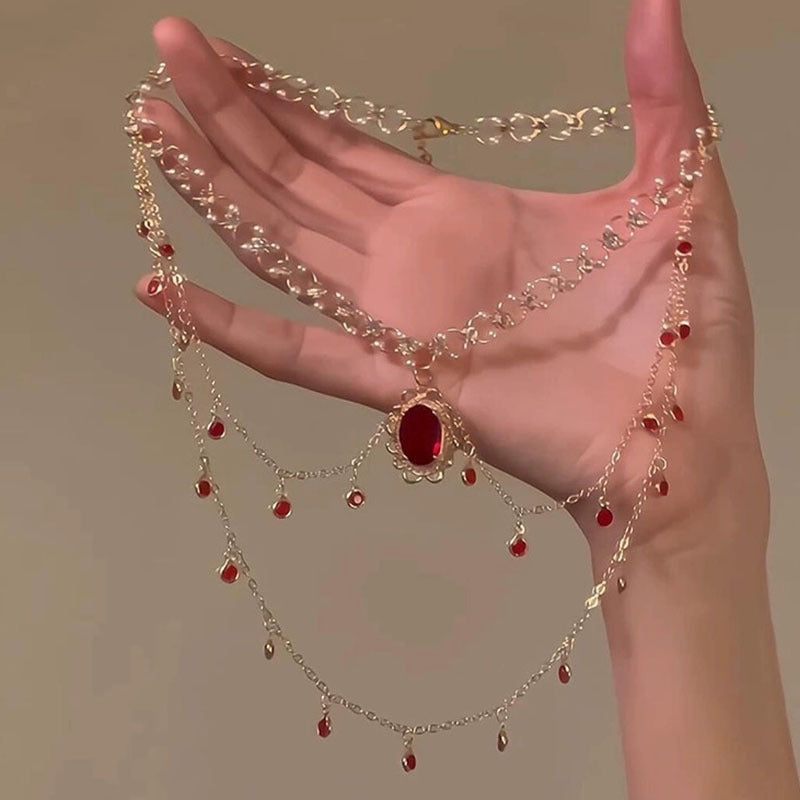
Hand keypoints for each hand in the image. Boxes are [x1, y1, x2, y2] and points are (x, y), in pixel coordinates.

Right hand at [135, 2, 764, 552]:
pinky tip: (160, 288)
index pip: (349, 146)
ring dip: (216, 187)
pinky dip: (225, 326)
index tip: (227, 50)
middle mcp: (412, 261)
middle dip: (232, 114)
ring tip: (153, 129)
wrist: (682, 439)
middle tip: (166, 48)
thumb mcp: (675, 191)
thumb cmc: (682, 328)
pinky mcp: (400, 380)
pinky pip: (295, 352)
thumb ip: (660, 100)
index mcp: (461, 213)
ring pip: (283, 244)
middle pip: (300, 177)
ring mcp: (398, 321)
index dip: (287, 97)